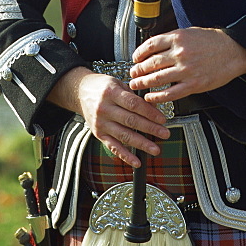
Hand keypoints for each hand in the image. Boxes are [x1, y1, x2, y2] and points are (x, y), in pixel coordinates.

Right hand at [48, 67, 169, 168]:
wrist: (80, 92)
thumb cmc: (102, 87)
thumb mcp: (118, 84)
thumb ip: (135, 95)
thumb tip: (155, 106)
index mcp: (111, 93)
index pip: (134, 104)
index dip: (149, 112)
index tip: (162, 119)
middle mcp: (105, 109)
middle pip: (130, 120)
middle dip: (150, 128)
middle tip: (164, 134)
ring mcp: (101, 123)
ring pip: (123, 135)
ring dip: (141, 144)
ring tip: (155, 149)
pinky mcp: (98, 134)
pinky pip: (113, 147)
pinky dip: (125, 156)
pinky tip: (136, 161)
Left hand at [129, 27, 245, 102]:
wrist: (234, 51)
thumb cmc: (213, 41)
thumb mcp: (190, 32)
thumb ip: (172, 39)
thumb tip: (153, 47)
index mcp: (178, 38)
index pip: (150, 46)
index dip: (139, 54)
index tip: (135, 59)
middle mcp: (180, 53)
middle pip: (151, 63)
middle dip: (138, 70)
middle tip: (133, 74)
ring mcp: (186, 70)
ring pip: (157, 78)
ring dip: (143, 83)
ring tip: (136, 85)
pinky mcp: (194, 85)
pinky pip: (170, 93)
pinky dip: (157, 96)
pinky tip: (151, 97)